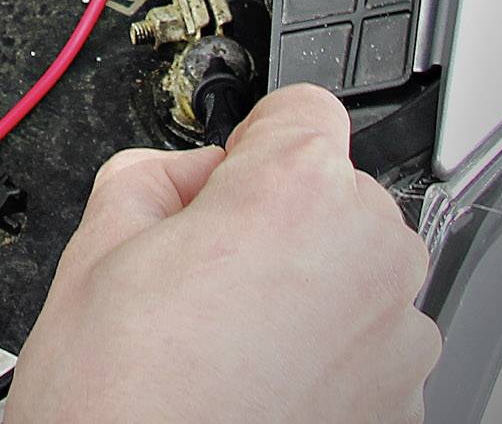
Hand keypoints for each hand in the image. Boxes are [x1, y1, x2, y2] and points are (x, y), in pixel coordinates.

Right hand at [8, 85, 438, 423]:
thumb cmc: (118, 397)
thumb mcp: (97, 243)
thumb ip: (157, 175)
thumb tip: (191, 178)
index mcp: (297, 192)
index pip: (300, 107)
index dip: (244, 145)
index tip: (216, 184)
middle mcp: (370, 257)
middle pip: (333, 192)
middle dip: (274, 217)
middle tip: (200, 272)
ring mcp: (398, 339)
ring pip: (354, 272)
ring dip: (306, 288)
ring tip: (224, 339)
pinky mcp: (404, 403)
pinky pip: (367, 346)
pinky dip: (325, 356)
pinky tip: (257, 383)